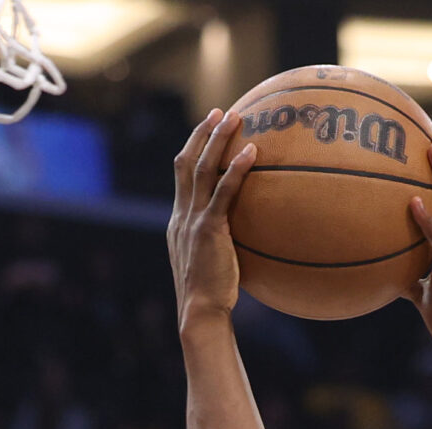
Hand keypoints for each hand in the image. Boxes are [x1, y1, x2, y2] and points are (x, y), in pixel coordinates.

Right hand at [169, 109, 254, 327]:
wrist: (200, 312)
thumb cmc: (210, 296)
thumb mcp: (210, 263)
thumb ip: (219, 244)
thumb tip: (242, 236)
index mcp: (178, 222)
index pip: (182, 177)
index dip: (193, 150)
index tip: (208, 130)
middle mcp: (181, 215)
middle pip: (186, 163)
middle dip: (201, 134)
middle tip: (219, 112)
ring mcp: (193, 220)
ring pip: (203, 169)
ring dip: (217, 139)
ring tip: (234, 117)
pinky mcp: (208, 229)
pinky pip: (224, 192)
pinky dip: (237, 169)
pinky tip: (253, 152)